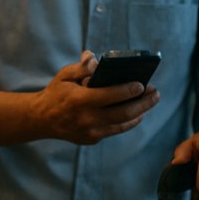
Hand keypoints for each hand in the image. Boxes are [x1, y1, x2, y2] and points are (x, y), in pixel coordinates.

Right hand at [35, 51, 159, 144]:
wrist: (42, 119)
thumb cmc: (56, 92)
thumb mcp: (64, 75)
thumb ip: (82, 67)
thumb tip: (96, 60)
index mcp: (79, 100)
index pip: (109, 95)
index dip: (128, 90)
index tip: (142, 84)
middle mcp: (86, 119)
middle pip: (123, 113)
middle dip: (143, 102)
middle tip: (156, 93)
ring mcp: (90, 132)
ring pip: (122, 124)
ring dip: (140, 112)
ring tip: (151, 101)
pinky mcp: (92, 139)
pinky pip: (116, 130)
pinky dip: (129, 121)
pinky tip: (138, 113)